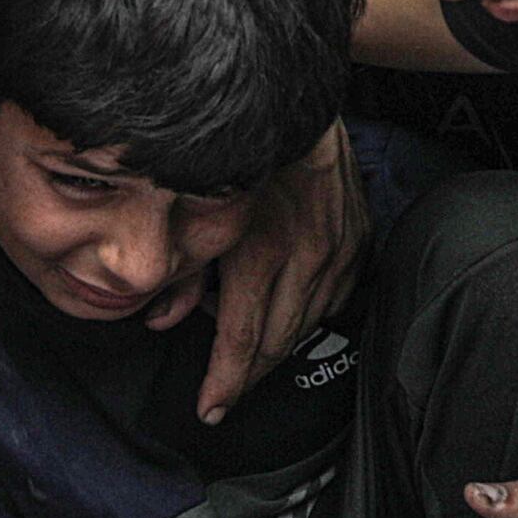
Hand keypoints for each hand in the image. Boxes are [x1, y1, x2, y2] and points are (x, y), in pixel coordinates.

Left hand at [169, 123, 366, 420]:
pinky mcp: (359, 240)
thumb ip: (178, 274)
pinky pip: (335, 298)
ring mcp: (339, 250)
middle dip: (248, 375)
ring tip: (247, 358)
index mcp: (261, 253)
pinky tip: (285, 314)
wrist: (295, 105)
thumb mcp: (192, 212)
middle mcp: (307, 258)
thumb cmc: (236, 154)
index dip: (224, 384)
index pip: (242, 341)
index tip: (209, 412)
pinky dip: (308, 314)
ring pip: (309, 325)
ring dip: (276, 347)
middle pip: (277, 343)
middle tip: (224, 394)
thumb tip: (159, 322)